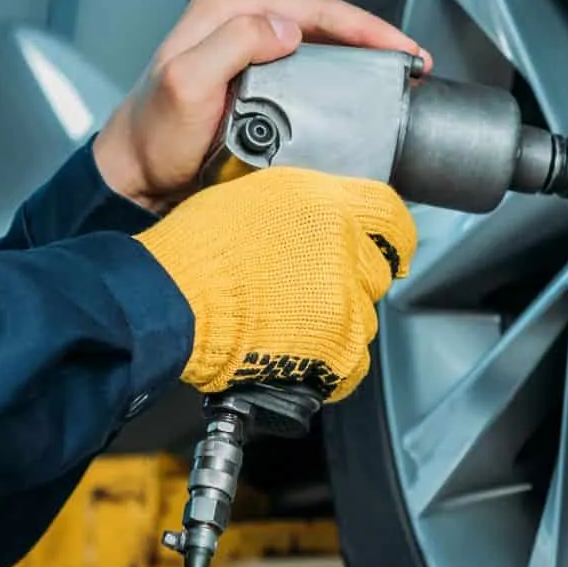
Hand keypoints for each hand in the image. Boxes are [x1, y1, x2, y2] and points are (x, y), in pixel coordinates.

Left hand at [92, 0, 428, 211]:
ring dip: (360, 54)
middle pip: (322, 18)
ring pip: (318, 39)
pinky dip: (339, 72)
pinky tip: (359, 86)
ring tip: (397, 74)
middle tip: (412, 62)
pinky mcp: (251, 73)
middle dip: (372, 37)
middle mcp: (235, 17)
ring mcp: (245, 45)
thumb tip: (285, 28)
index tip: (400, 49)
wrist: (135, 177)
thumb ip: (231, 45)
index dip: (364, 26)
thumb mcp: (186, 84)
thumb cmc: (154, 137)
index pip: (312, 6)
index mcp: (225, 7)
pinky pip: (306, 63)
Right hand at [134, 167, 415, 403]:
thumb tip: (315, 227)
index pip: (390, 214)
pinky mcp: (336, 344)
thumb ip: (299, 211)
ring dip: (337, 325)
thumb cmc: (195, 254)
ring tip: (291, 326)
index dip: (393, 236)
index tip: (391, 250)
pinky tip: (302, 358)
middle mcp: (343, 245)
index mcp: (324, 202)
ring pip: (365, 319)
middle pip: (376, 271)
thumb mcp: (251, 200)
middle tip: (309, 294)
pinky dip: (332, 366)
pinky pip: (353, 363)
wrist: (174, 299)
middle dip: (350, 284)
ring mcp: (344, 298)